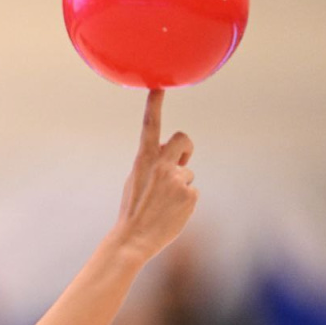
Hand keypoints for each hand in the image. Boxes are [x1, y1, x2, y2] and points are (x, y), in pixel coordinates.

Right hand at [114, 89, 198, 261]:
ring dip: (180, 186)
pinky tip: (172, 213)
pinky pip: (192, 192)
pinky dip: (185, 202)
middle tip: (179, 163)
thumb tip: (174, 158)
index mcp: (143, 160)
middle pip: (184, 139)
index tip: (158, 86)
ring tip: (164, 204)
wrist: (133, 238)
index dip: (154, 104)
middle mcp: (162, 165)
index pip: (150, 126)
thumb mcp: (135, 180)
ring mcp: (178, 180)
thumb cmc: (133, 209)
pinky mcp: (190, 195)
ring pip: (187, 173)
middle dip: (185, 148)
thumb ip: (153, 164)